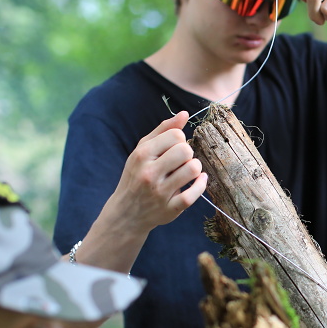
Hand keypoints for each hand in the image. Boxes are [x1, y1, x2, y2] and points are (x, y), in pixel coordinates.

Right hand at [106, 111, 206, 232]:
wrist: (126, 213)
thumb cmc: (138, 175)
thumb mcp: (143, 150)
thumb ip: (163, 130)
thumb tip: (184, 114)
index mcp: (142, 155)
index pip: (176, 135)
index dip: (180, 139)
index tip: (174, 148)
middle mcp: (149, 173)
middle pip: (185, 150)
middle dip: (188, 153)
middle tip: (181, 161)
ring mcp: (160, 193)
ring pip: (192, 169)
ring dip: (195, 168)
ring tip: (188, 171)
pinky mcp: (170, 209)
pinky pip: (193, 194)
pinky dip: (201, 185)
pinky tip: (199, 180)